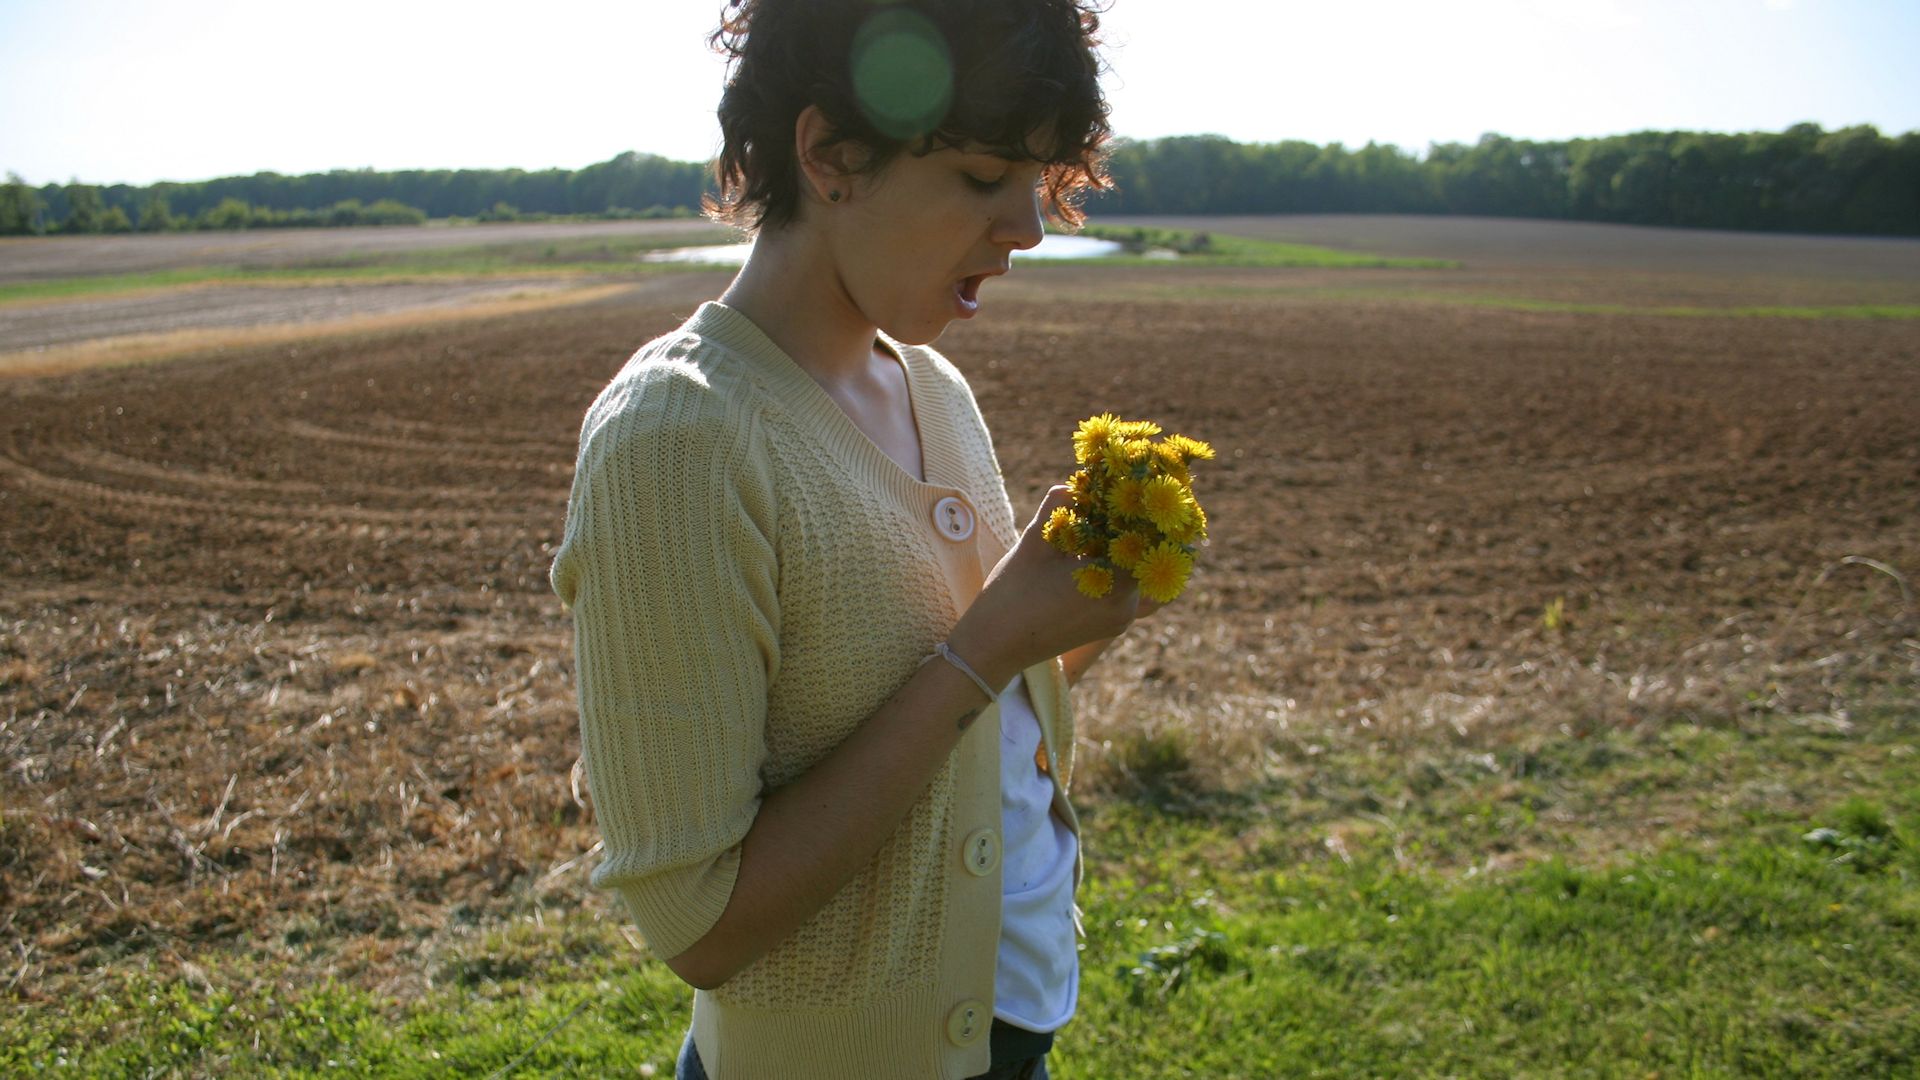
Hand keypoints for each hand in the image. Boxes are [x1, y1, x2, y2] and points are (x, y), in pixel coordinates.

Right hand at [947, 485, 1146, 688]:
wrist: (995, 647)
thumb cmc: (1012, 594)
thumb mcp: (1034, 543)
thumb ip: (1058, 507)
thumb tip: (1073, 483)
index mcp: (1115, 584)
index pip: (1145, 538)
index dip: (1137, 512)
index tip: (1128, 491)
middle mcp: (1126, 606)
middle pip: (1142, 556)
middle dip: (1128, 529)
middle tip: (1113, 502)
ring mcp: (1120, 620)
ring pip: (1133, 573)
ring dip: (1119, 550)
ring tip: (1098, 527)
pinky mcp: (1109, 626)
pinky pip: (1122, 591)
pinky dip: (1112, 570)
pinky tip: (1089, 553)